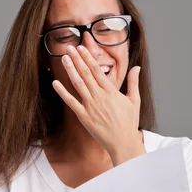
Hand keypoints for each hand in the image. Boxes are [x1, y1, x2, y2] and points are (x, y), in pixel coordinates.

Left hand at [52, 45, 143, 159]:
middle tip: (69, 48)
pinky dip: (62, 92)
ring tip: (64, 58)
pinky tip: (55, 83)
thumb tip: (136, 68)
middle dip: (77, 59)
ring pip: (78, 84)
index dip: (88, 58)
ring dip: (70, 70)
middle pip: (85, 74)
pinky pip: (71, 102)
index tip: (81, 48)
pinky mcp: (84, 117)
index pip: (97, 70)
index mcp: (111, 91)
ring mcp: (91, 106)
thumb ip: (133, 82)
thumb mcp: (134, 100)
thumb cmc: (129, 123)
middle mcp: (100, 96)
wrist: (123, 143)